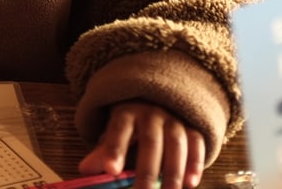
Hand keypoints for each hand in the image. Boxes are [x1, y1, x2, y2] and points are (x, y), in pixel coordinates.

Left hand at [78, 102, 205, 188]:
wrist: (157, 100)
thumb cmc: (130, 125)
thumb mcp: (113, 133)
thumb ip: (102, 152)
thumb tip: (85, 170)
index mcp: (126, 114)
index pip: (118, 130)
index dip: (114, 149)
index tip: (111, 171)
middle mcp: (151, 114)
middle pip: (150, 141)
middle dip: (146, 171)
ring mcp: (173, 119)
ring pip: (175, 143)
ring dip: (173, 172)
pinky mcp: (191, 127)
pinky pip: (196, 143)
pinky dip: (195, 163)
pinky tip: (190, 184)